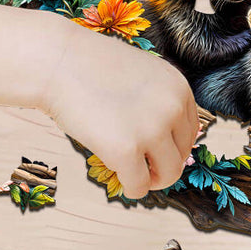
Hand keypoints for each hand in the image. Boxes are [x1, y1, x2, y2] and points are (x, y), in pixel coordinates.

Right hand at [41, 25, 198, 199]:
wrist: (60, 61)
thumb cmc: (93, 68)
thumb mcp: (143, 75)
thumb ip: (159, 102)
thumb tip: (166, 144)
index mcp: (179, 87)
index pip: (190, 131)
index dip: (172, 146)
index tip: (154, 150)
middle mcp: (173, 107)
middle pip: (182, 155)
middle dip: (161, 164)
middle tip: (140, 165)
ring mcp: (152, 130)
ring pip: (168, 175)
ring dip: (150, 179)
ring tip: (132, 173)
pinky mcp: (126, 151)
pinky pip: (139, 186)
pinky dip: (131, 188)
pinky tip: (118, 178)